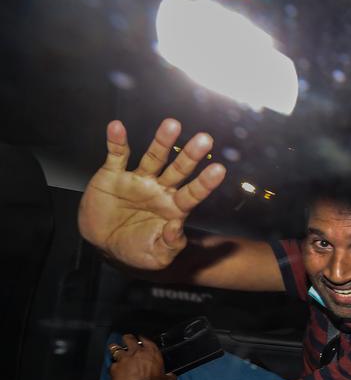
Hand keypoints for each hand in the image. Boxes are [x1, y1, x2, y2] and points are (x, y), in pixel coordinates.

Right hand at [78, 119, 226, 270]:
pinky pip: (116, 155)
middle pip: (179, 170)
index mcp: (174, 208)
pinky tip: (117, 127)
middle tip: (205, 139)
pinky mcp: (113, 175)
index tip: (219, 169)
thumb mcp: (157, 255)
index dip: (205, 182)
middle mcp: (160, 190)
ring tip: (173, 124)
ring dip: (162, 142)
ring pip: (153, 157)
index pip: (193, 193)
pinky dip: (116, 141)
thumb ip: (171, 244)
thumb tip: (177, 227)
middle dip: (191, 156)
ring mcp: (138, 180)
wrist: (103, 245)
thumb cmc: (135, 250)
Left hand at [109, 334, 176, 379]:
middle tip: (126, 343)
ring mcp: (124, 359)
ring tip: (115, 353)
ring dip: (115, 350)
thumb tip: (170, 377)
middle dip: (127, 340)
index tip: (140, 340)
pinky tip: (115, 372)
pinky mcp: (114, 368)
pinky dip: (114, 368)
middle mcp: (137, 352)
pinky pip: (112, 365)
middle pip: (128, 338)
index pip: (145, 338)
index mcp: (152, 352)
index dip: (141, 339)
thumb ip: (168, 376)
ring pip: (115, 348)